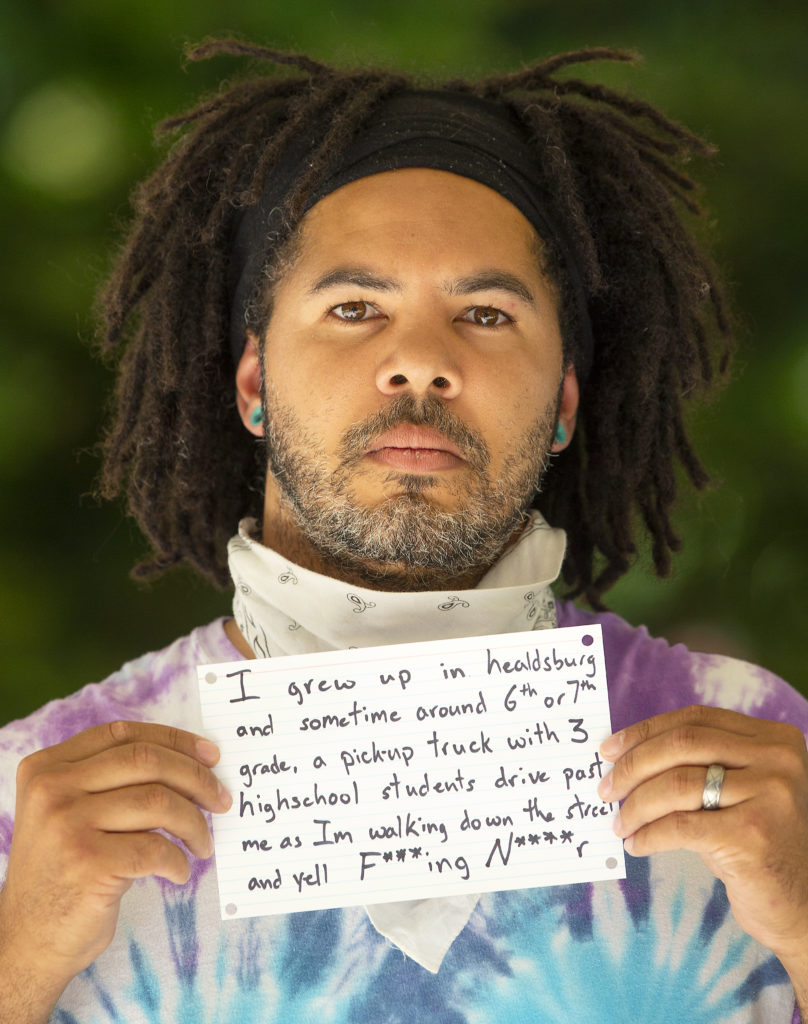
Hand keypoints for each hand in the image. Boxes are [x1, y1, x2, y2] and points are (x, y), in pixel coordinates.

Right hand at [0, 720, 230, 1011]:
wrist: (26, 941)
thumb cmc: (64, 872)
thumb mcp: (70, 811)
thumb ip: (110, 780)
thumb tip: (192, 761)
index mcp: (47, 767)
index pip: (123, 734)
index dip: (174, 740)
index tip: (211, 755)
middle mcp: (52, 789)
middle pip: (146, 761)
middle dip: (196, 777)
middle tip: (221, 800)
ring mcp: (67, 824)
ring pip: (158, 802)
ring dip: (194, 824)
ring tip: (203, 843)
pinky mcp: (87, 862)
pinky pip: (155, 849)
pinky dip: (178, 861)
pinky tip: (178, 872)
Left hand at [598, 705, 807, 962]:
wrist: (800, 903)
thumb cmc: (754, 840)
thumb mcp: (736, 788)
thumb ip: (698, 762)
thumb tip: (622, 752)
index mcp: (773, 738)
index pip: (694, 720)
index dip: (644, 731)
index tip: (609, 750)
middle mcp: (777, 760)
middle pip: (682, 745)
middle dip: (633, 765)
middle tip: (605, 788)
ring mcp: (769, 796)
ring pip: (677, 784)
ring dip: (636, 805)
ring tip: (620, 822)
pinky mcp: (752, 835)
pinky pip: (680, 826)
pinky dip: (649, 834)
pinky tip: (636, 844)